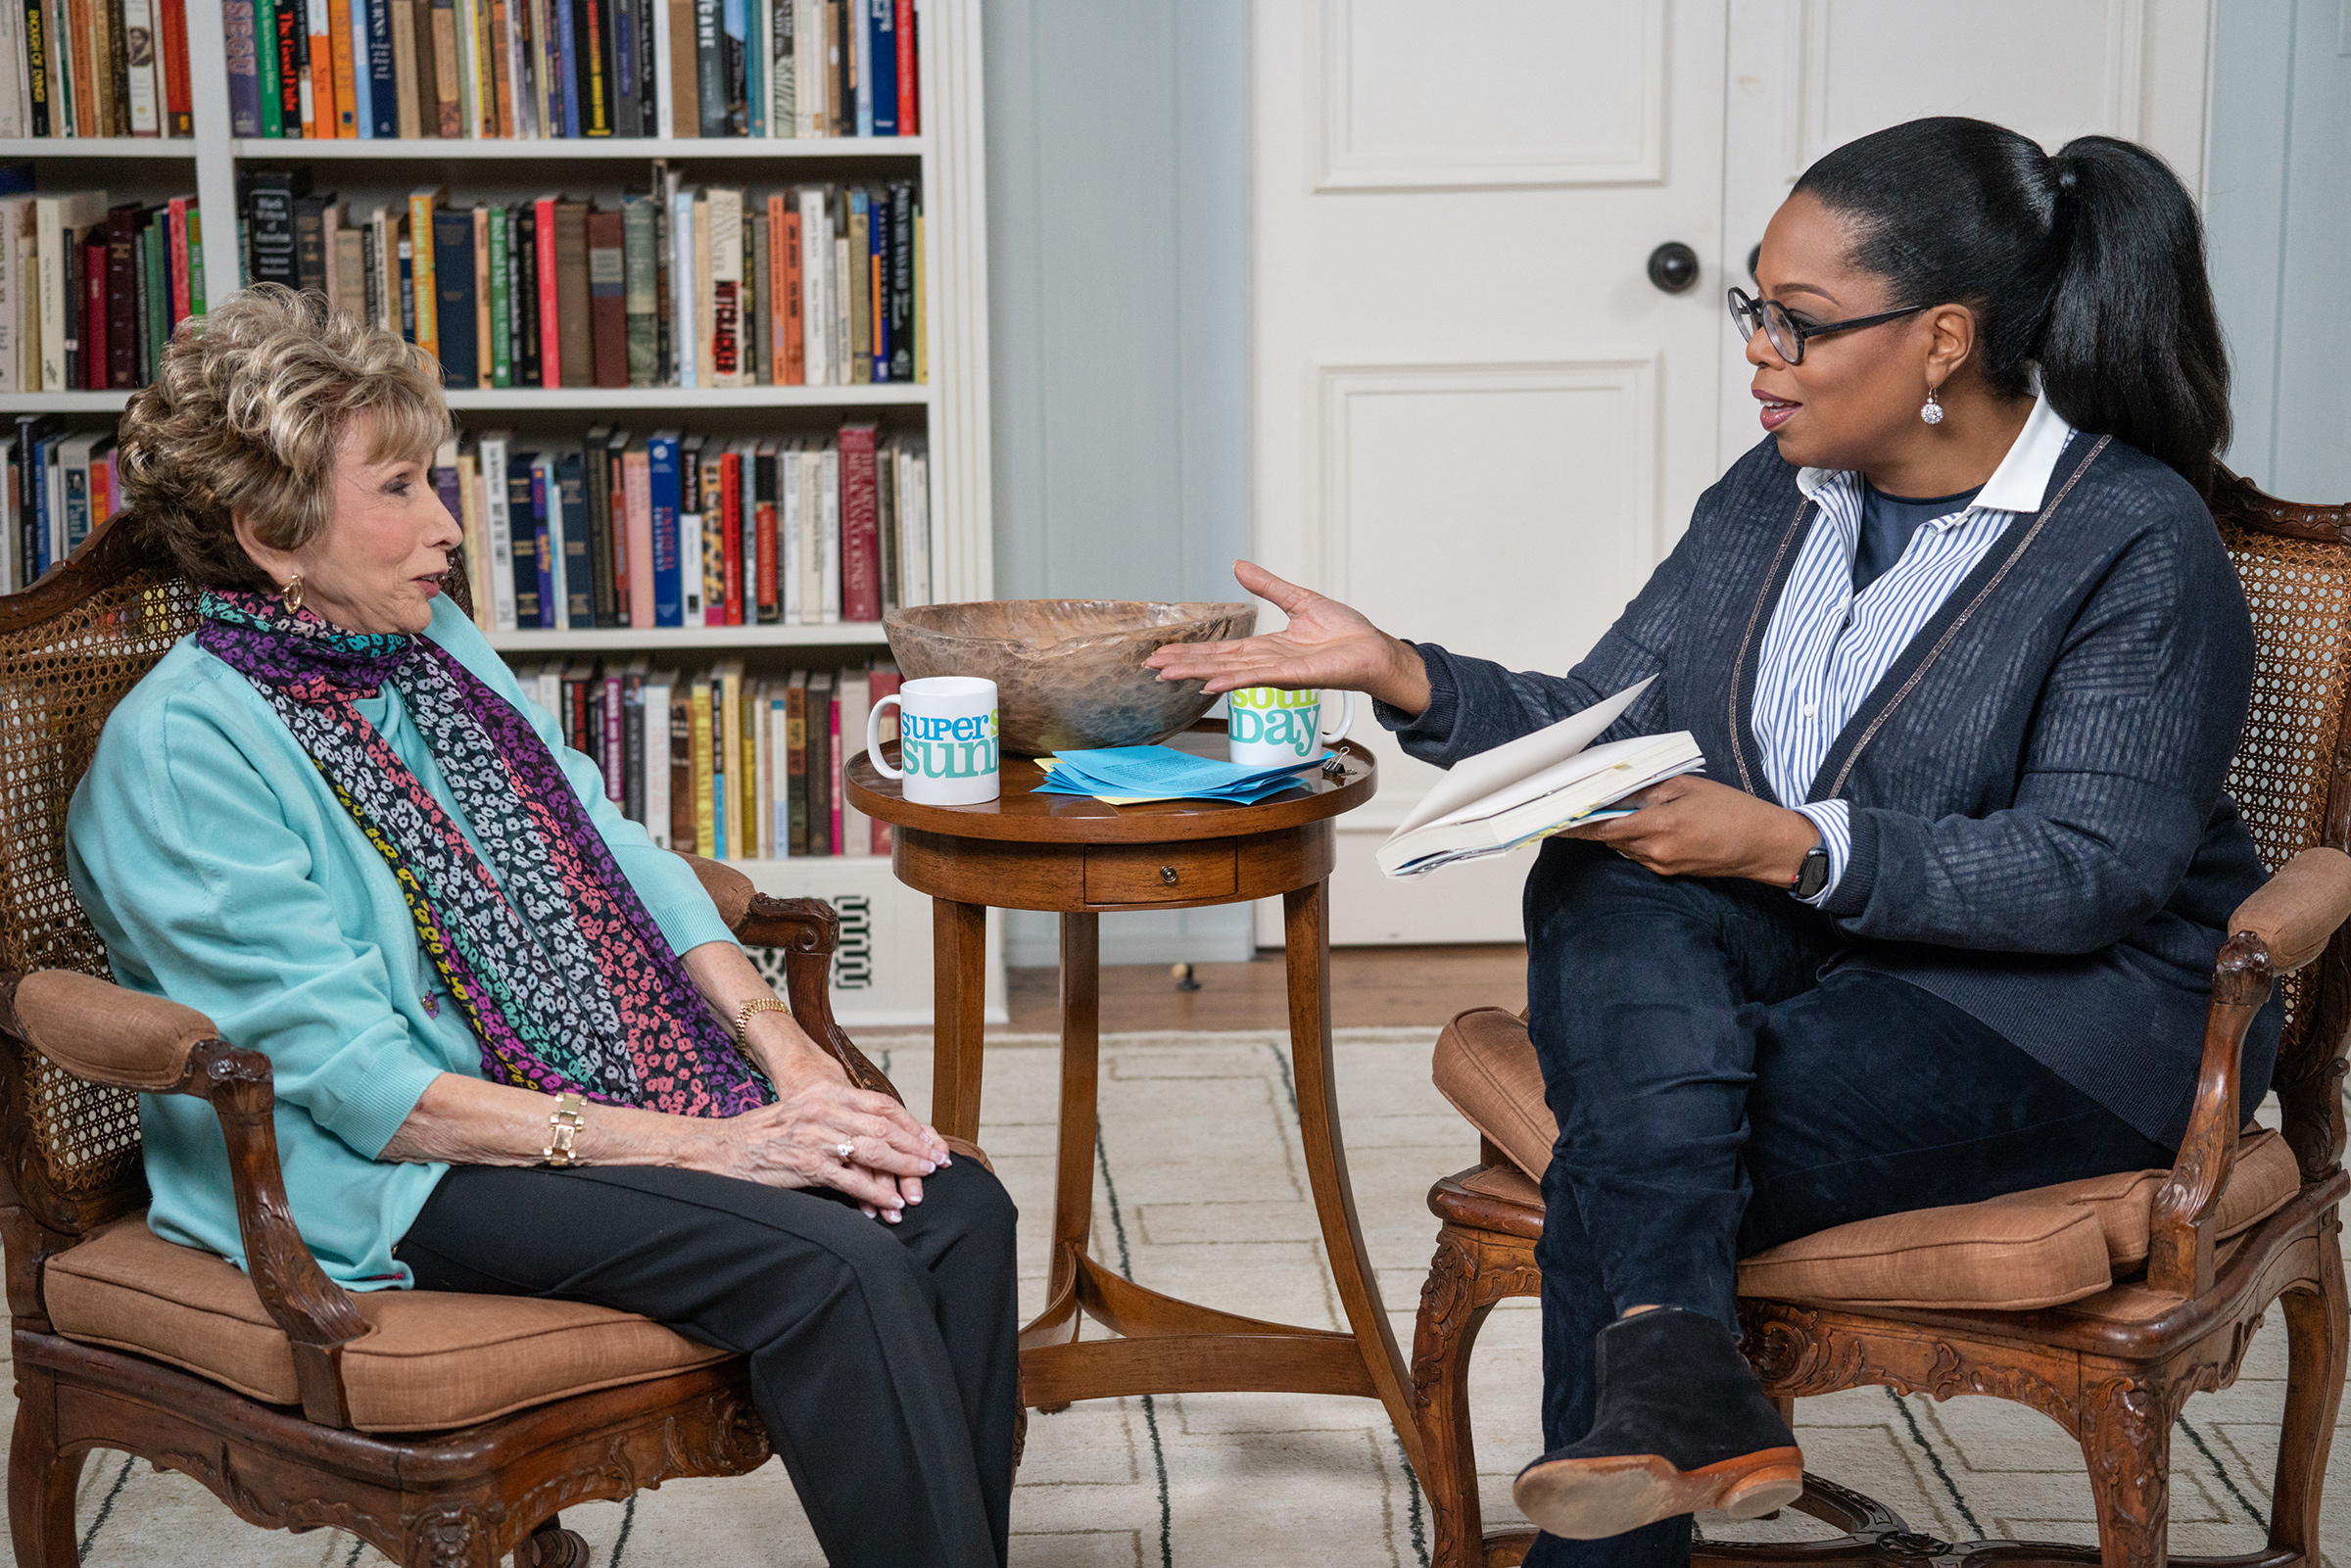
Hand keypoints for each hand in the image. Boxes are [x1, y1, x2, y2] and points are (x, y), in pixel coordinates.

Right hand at [697, 1042, 953, 1221]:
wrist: (722, 1148)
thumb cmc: (764, 1133)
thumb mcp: (804, 1110)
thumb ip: (837, 1115)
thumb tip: (875, 1132)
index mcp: (827, 1094)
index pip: (883, 1105)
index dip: (912, 1124)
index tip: (932, 1141)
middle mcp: (825, 1111)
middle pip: (885, 1128)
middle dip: (916, 1147)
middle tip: (937, 1163)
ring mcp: (817, 1138)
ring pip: (874, 1152)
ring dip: (903, 1169)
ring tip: (922, 1183)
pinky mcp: (807, 1165)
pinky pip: (851, 1181)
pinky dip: (875, 1194)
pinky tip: (891, 1205)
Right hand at [1144, 560, 1431, 714]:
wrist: (1374, 650)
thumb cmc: (1347, 633)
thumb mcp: (1299, 600)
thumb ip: (1268, 587)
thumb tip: (1238, 566)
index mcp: (1268, 647)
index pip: (1222, 650)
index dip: (1193, 651)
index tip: (1165, 652)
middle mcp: (1267, 663)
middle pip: (1216, 662)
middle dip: (1183, 664)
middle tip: (1152, 665)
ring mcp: (1278, 672)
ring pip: (1228, 672)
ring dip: (1196, 673)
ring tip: (1167, 674)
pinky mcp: (1293, 676)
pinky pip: (1256, 678)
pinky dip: (1231, 680)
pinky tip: (1208, 685)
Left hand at [1559, 775, 1818, 885]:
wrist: (1764, 845)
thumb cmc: (1732, 810)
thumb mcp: (1687, 787)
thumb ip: (1647, 790)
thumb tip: (1614, 791)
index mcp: (1657, 826)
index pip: (1601, 828)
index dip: (1572, 824)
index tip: (1549, 818)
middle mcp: (1654, 852)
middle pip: (1608, 838)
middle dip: (1592, 823)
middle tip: (1573, 805)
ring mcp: (1661, 866)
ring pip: (1624, 846)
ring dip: (1616, 830)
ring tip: (1612, 809)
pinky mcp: (1670, 873)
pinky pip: (1640, 854)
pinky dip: (1635, 838)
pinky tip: (1645, 823)